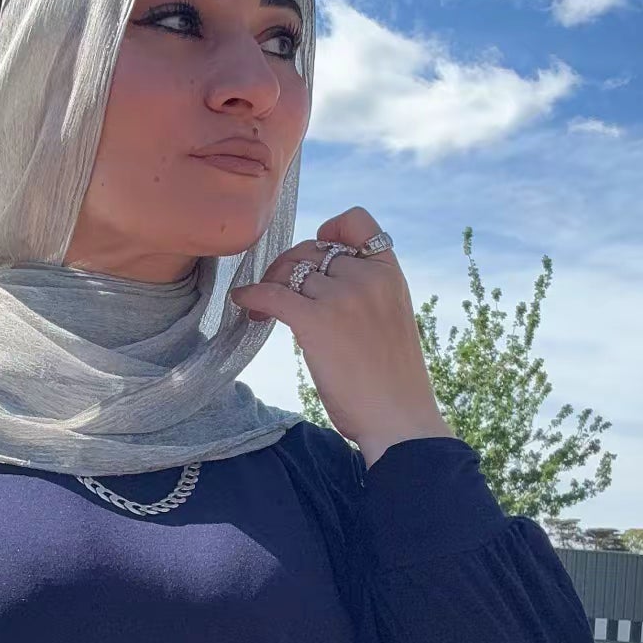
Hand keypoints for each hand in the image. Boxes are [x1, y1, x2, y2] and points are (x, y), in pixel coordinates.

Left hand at [229, 205, 454, 467]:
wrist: (399, 419)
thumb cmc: (393, 382)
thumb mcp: (391, 318)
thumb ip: (366, 292)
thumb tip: (317, 282)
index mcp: (390, 273)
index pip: (358, 222)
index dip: (331, 228)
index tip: (316, 247)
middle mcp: (367, 277)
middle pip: (312, 250)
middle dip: (288, 267)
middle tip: (277, 292)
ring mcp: (342, 297)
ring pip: (289, 271)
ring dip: (269, 285)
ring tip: (262, 309)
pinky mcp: (316, 321)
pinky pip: (271, 294)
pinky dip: (252, 295)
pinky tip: (244, 303)